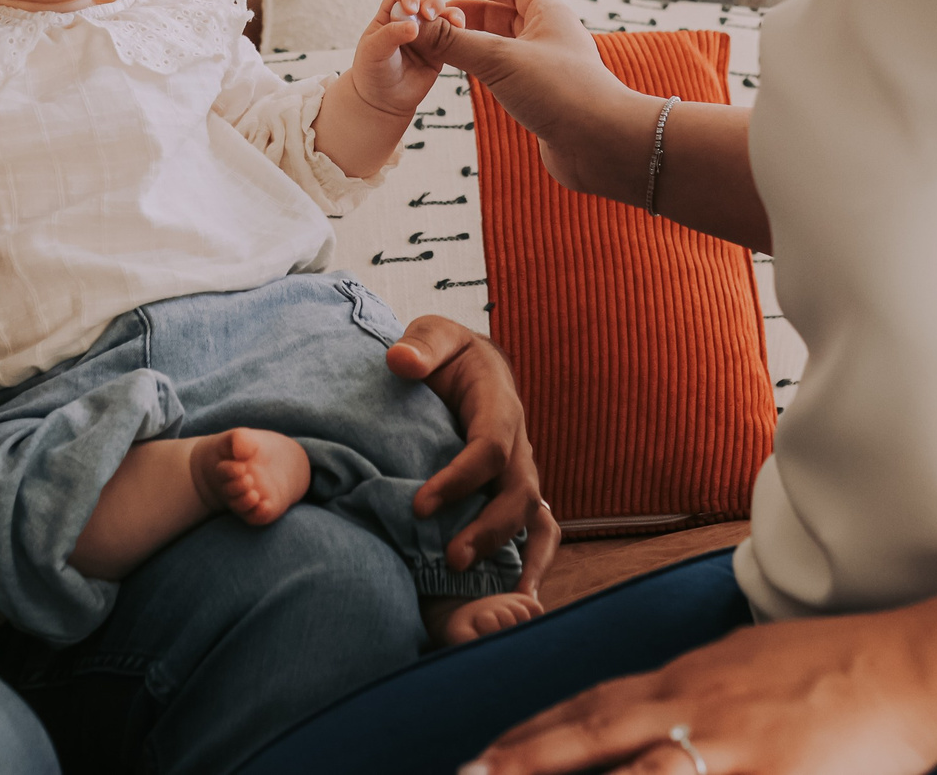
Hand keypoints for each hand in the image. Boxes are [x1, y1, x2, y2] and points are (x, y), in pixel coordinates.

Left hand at [348, 0, 466, 119]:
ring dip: (450, 13)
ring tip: (454, 22)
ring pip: (442, 16)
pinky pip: (452, 36)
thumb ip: (391, 35)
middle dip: (432, 3)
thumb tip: (414, 26)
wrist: (383, 102)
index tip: (411, 8)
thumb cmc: (372, 72)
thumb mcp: (374, 51)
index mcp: (389, 17)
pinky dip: (459, 29)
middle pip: (425, 2)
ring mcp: (426, 36)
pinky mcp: (440, 51)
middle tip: (430, 15)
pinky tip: (460, 29)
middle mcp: (409, 23)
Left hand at [387, 316, 559, 590]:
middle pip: (518, 494)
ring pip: (532, 519)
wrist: (471, 368)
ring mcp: (520, 473)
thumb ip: (421, 346)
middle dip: (488, 530)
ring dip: (506, 554)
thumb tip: (401, 361)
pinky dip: (531, 565)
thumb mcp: (433, 336)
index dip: (460, 479)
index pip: (490, 449)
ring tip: (476, 586)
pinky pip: (536, 532)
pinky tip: (515, 601)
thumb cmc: (446, 354)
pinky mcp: (513, 494)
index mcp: (499, 407)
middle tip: (450, 559)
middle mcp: (518, 446)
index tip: (419, 505)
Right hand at [440, 0, 645, 197]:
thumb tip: (416, 28)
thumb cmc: (562, 92)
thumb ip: (455, 42)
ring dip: (478, 43)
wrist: (601, 145)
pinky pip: (509, 76)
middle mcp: (551, 38)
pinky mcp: (543, 100)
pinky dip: (487, 71)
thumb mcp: (500, 59)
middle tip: (441, 17)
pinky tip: (470, 77)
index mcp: (550, 15)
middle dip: (474, 13)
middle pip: (509, 15)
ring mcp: (548, 70)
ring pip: (507, 47)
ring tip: (447, 45)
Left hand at [469, 615, 936, 774]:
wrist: (908, 668)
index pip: (593, 706)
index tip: (487, 755)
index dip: (534, 733)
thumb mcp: (746, 660)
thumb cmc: (832, 667)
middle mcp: (696, 710)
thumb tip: (659, 709)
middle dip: (526, 761)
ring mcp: (731, 750)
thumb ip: (696, 688)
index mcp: (688, 679)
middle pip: (594, 737)